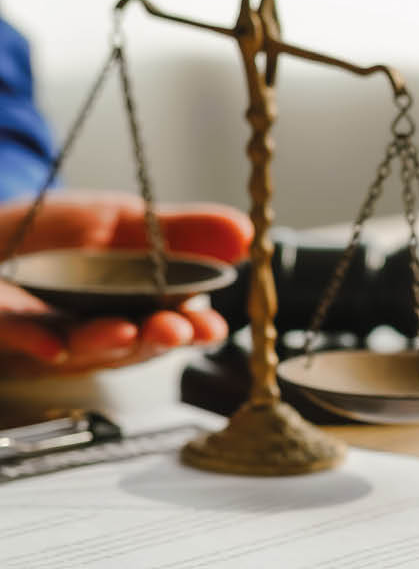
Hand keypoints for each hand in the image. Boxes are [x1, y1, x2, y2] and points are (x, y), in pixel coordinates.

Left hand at [0, 192, 251, 374]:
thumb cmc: (51, 232)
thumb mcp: (123, 220)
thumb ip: (182, 230)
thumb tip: (245, 233)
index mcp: (134, 303)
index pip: (174, 324)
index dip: (195, 330)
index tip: (210, 328)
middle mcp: (98, 324)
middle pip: (135, 345)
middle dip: (157, 340)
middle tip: (175, 330)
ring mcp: (52, 331)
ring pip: (84, 348)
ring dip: (105, 343)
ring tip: (123, 331)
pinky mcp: (8, 329)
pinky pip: (24, 340)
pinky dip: (39, 343)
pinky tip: (52, 344)